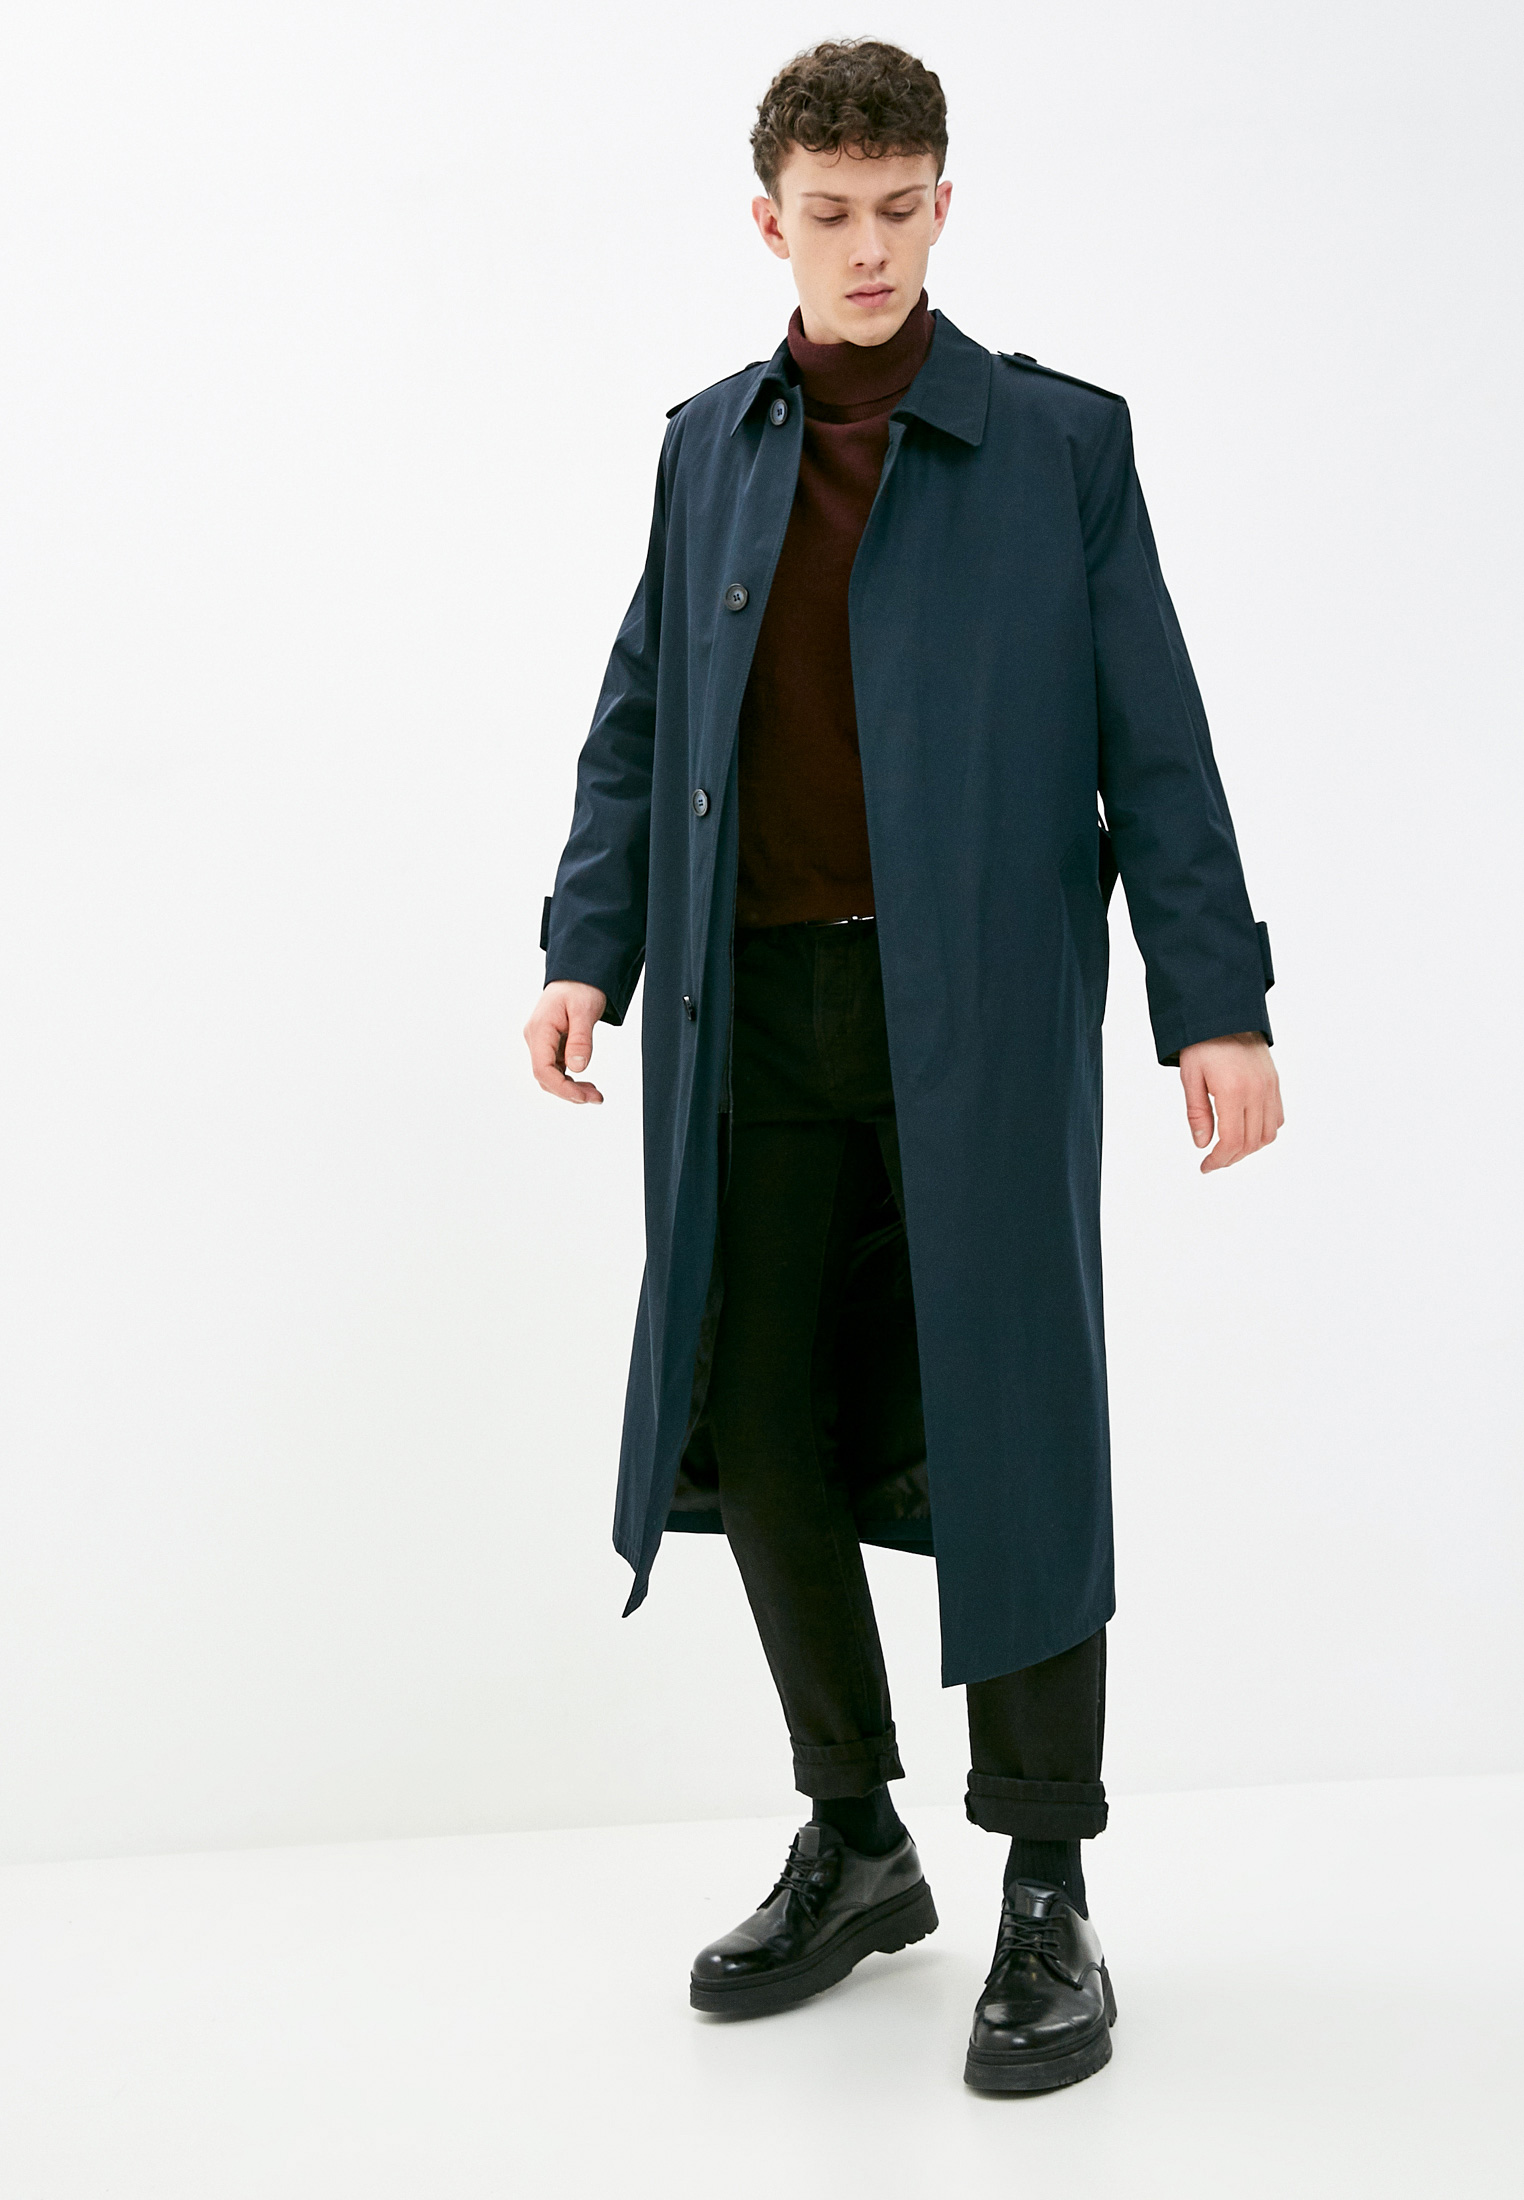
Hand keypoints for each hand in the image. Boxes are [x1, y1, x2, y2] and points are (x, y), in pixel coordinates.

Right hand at [524, 981, 608, 1103]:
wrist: (578, 975)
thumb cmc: (580, 988)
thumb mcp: (585, 1010)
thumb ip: (581, 1039)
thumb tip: (577, 1068)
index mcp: (540, 1029)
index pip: (542, 1069)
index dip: (562, 1088)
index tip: (583, 1097)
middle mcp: (536, 1038)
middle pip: (545, 1077)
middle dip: (569, 1092)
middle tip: (597, 1099)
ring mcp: (542, 1043)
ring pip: (550, 1076)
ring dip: (571, 1089)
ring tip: (595, 1095)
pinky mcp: (551, 1046)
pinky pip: (556, 1070)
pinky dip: (571, 1080)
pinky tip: (587, 1085)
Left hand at [1178, 1031, 1282, 1173]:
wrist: (1226, 1013)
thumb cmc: (1203, 1043)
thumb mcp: (1190, 1077)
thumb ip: (1197, 1113)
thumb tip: (1202, 1144)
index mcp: (1233, 1091)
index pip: (1231, 1141)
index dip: (1219, 1160)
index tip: (1205, 1166)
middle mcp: (1257, 1092)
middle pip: (1250, 1143)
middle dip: (1231, 1158)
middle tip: (1213, 1161)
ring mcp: (1270, 1087)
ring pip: (1268, 1134)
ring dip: (1249, 1148)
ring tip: (1229, 1149)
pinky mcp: (1275, 1083)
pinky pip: (1277, 1118)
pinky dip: (1264, 1132)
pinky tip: (1246, 1131)